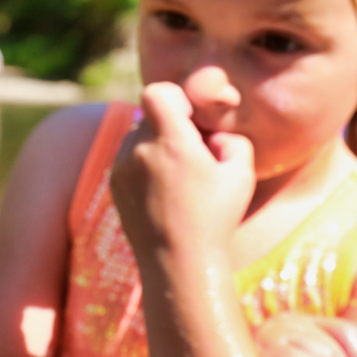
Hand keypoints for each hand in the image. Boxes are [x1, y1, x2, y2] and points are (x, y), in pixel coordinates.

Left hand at [110, 82, 254, 253]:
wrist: (178, 263)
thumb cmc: (216, 219)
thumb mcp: (242, 174)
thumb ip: (232, 139)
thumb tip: (211, 134)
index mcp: (172, 143)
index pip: (157, 92)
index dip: (175, 97)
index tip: (190, 117)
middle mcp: (140, 151)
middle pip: (150, 115)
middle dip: (170, 125)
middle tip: (192, 152)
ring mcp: (122, 168)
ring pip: (137, 136)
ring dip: (156, 145)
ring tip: (178, 177)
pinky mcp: (114, 184)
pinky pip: (128, 158)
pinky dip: (143, 164)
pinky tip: (163, 191)